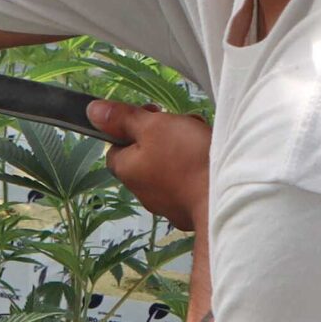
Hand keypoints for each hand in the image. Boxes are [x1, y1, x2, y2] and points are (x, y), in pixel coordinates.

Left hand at [88, 99, 210, 231]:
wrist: (228, 199)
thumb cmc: (186, 159)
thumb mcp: (153, 127)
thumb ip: (123, 118)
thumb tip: (92, 111)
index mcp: (127, 171)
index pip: (116, 146)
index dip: (131, 127)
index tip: (154, 113)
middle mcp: (143, 192)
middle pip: (146, 155)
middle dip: (164, 136)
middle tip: (183, 126)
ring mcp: (169, 204)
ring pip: (171, 168)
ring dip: (184, 150)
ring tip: (202, 140)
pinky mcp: (194, 210)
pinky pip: (191, 182)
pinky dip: (199, 169)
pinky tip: (213, 161)